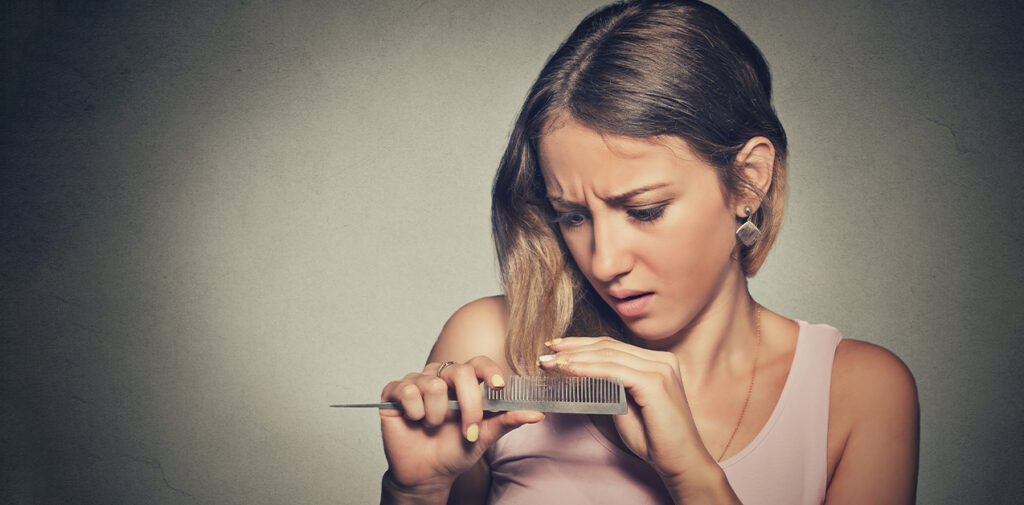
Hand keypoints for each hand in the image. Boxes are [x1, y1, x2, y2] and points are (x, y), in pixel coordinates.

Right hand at [378, 357, 544, 494]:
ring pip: (433, 385)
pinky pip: (408, 391)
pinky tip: (415, 421)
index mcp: (464, 382)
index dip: (489, 370)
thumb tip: (537, 413)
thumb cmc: (455, 451)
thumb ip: (507, 421)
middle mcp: (441, 376)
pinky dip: (415, 412)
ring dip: (438, 415)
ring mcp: (417, 381)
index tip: (499, 386)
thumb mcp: (485, 436)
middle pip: (459, 372)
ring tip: (434, 427)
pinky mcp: (394, 391)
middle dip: (468, 405)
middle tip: (468, 431)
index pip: (478, 363)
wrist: (427, 474)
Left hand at [540, 337, 715, 483]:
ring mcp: (661, 369)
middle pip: (609, 346)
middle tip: (545, 355)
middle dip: (573, 349)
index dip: (582, 345)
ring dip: (575, 358)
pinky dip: (588, 370)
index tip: (556, 350)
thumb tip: (581, 374)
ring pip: (608, 356)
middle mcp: (662, 360)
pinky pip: (614, 371)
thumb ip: (610, 387)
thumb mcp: (626, 406)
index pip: (613, 347)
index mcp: (657, 362)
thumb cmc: (654, 439)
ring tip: (550, 364)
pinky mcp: (655, 383)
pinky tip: (569, 371)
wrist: (681, 463)